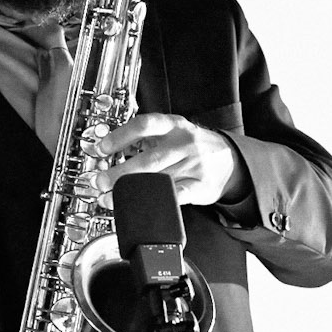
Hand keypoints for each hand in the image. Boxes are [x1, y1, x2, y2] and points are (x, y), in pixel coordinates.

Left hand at [92, 113, 248, 206]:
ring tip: (110, 197)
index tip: (102, 148)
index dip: (120, 136)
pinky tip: (140, 205)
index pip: (144, 126)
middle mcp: (184, 143)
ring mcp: (194, 165)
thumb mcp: (173, 132)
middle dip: (120, 173)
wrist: (230, 159)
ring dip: (131, 191)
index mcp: (174, 125)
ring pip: (159, 180)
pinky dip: (157, 201)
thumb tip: (110, 151)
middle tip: (100, 181)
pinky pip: (177, 196)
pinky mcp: (201, 186)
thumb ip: (146, 139)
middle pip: (148, 159)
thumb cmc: (193, 147)